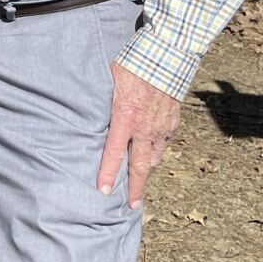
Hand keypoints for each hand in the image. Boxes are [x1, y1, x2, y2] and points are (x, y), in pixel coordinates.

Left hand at [96, 63, 180, 207]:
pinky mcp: (172, 121)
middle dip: (134, 188)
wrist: (168, 54)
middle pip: (139, 166)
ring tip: (138, 184)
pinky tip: (151, 156)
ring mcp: (162, 126)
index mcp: (125, 116)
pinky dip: (156, 153)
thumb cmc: (134, 62)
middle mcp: (145, 127)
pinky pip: (163, 143)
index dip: (107, 173)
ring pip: (154, 157)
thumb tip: (90, 110)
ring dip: (145, 172)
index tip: (102, 191)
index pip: (114, 152)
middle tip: (131, 207)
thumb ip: (102, 100)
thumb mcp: (110, 79)